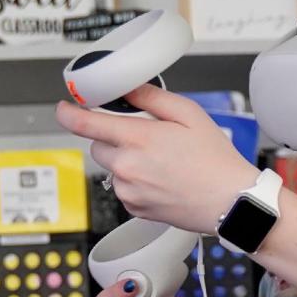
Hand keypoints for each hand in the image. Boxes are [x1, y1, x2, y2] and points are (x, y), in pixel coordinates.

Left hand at [56, 85, 259, 234]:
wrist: (231, 203)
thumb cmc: (216, 161)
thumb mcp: (189, 114)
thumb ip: (151, 97)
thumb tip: (127, 87)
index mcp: (137, 138)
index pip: (84, 123)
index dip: (68, 113)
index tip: (64, 109)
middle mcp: (128, 166)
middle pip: (98, 146)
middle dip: (113, 140)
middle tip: (145, 141)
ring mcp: (130, 191)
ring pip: (112, 170)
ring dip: (126, 163)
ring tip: (160, 165)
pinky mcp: (136, 209)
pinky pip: (124, 190)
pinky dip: (135, 184)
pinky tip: (161, 182)